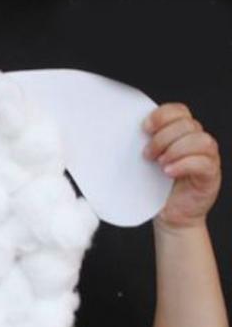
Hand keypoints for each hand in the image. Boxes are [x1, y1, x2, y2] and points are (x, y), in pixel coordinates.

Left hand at [143, 103, 220, 229]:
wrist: (169, 216)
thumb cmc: (155, 189)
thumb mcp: (144, 164)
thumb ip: (140, 147)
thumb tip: (116, 137)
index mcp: (181, 134)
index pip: (179, 111)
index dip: (163, 115)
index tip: (144, 128)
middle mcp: (196, 142)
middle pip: (188, 124)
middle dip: (163, 137)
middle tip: (148, 155)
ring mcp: (207, 157)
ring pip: (200, 140)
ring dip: (176, 150)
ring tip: (160, 164)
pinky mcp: (210, 175)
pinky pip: (204, 162)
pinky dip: (184, 164)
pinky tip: (168, 172)